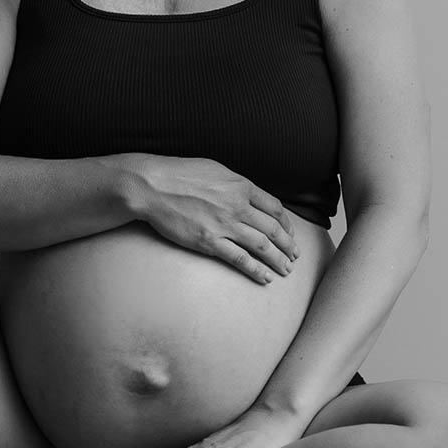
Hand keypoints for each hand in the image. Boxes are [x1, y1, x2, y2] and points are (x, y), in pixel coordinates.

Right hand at [121, 154, 300, 283]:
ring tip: (286, 270)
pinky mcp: (210, 242)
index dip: (286, 223)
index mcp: (241, 186)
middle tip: (295, 256)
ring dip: (278, 260)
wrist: (152, 186)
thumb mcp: (214, 169)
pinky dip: (256, 270)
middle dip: (288, 245)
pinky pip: (240, 259)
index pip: (275, 207)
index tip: (289, 233)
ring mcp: (225, 225)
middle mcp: (238, 206)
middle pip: (273, 229)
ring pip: (262, 246)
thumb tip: (245, 193)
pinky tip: (265, 277)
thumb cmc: (178, 174)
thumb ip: (233, 183)